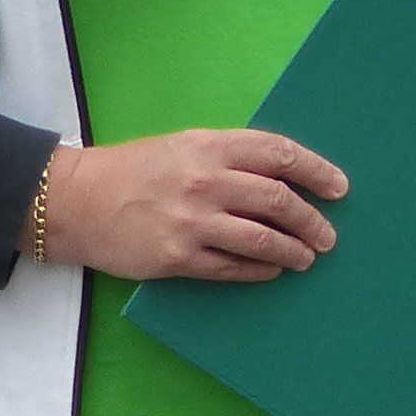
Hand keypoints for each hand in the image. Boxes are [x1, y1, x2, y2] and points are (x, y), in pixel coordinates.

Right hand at [39, 130, 347, 281]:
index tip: (339, 188)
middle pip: (278, 200)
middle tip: (328, 234)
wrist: (75, 200)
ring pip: (261, 239)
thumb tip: (282, 174)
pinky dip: (259, 270)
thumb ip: (230, 155)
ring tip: (308, 257)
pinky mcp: (177, 258)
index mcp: (211, 146)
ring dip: (293, 250)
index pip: (280, 154)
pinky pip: (232, 268)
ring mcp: (192, 222)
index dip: (317, 171)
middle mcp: (206, 181)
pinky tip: (273, 270)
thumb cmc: (134, 169)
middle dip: (311, 220)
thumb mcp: (184, 145)